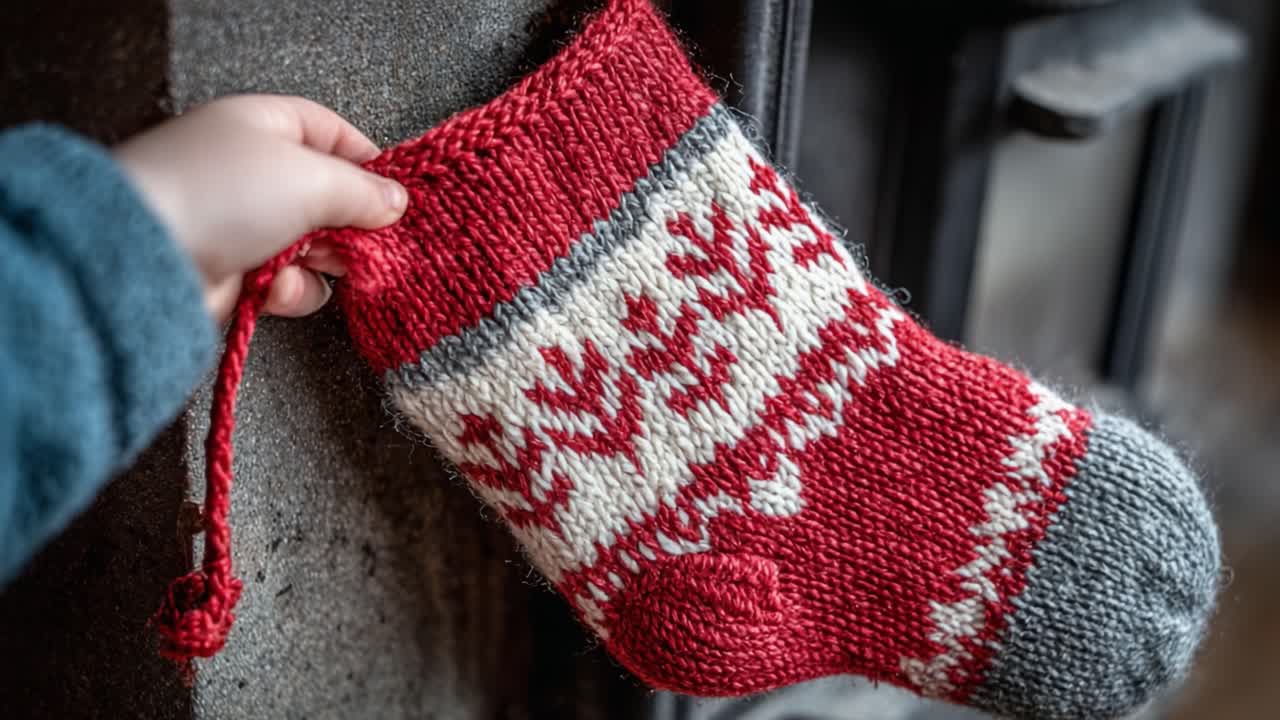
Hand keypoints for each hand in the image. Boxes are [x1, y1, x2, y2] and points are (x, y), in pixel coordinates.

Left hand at [113, 94, 405, 321]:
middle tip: (375, 242)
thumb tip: (396, 202)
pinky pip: (285, 282)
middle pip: (326, 195)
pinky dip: (289, 289)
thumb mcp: (309, 178)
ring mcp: (239, 224)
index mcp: (260, 126)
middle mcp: (249, 171)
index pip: (329, 132)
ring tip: (317, 264)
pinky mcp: (232, 274)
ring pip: (313, 245)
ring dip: (324, 261)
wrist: (143, 260)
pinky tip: (273, 289)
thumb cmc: (221, 195)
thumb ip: (362, 190)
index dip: (367, 161)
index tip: (398, 193)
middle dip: (352, 222)